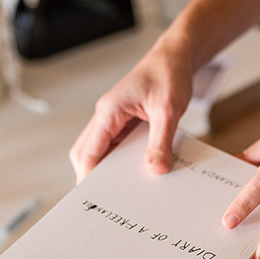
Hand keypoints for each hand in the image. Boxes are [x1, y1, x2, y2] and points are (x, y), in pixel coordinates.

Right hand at [69, 40, 192, 183]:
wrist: (174, 57)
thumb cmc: (168, 74)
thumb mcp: (168, 110)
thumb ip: (161, 141)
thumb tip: (156, 169)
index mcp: (109, 111)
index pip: (89, 150)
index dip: (88, 175)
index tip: (92, 197)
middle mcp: (105, 116)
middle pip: (85, 153)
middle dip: (91, 176)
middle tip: (103, 200)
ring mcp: (112, 120)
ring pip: (97, 150)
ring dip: (104, 170)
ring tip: (118, 192)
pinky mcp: (122, 123)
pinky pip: (113, 146)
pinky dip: (118, 162)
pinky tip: (132, 173)